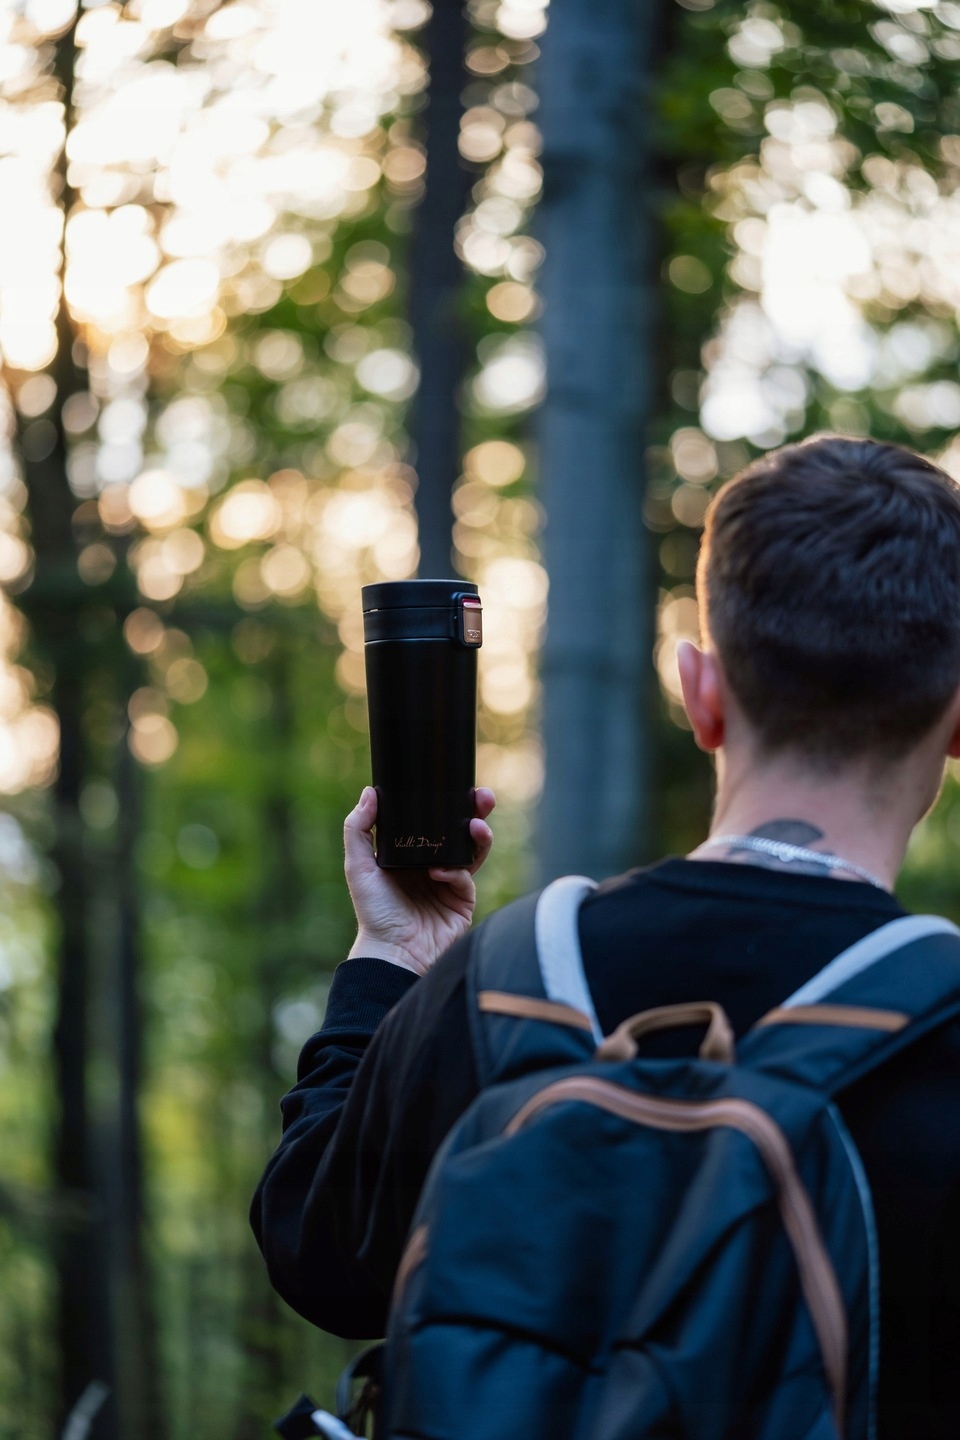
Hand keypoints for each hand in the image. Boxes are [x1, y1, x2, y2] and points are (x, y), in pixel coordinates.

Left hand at [344, 786, 495, 974]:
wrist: (393, 952)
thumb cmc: (373, 912)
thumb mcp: (357, 866)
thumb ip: (358, 828)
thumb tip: (369, 792)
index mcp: (409, 853)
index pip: (433, 821)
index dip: (446, 804)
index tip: (455, 785)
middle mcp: (431, 864)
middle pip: (460, 831)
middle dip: (475, 812)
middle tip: (483, 798)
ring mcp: (450, 882)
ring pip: (472, 850)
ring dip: (478, 835)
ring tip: (476, 826)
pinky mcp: (462, 901)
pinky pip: (466, 877)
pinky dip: (457, 871)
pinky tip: (441, 872)